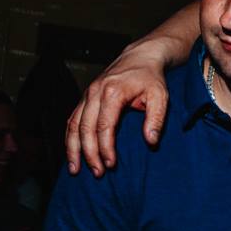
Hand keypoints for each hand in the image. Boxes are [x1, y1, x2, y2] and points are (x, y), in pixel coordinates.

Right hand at [65, 42, 171, 176]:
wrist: (140, 57)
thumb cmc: (151, 78)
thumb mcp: (161, 96)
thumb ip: (156, 119)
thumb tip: (150, 142)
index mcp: (112, 91)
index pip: (104, 126)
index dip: (105, 148)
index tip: (111, 164)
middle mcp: (95, 92)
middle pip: (85, 128)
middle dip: (89, 153)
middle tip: (97, 173)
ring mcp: (87, 94)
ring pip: (73, 125)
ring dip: (73, 149)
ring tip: (76, 170)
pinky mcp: (85, 98)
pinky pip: (72, 120)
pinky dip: (70, 138)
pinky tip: (72, 154)